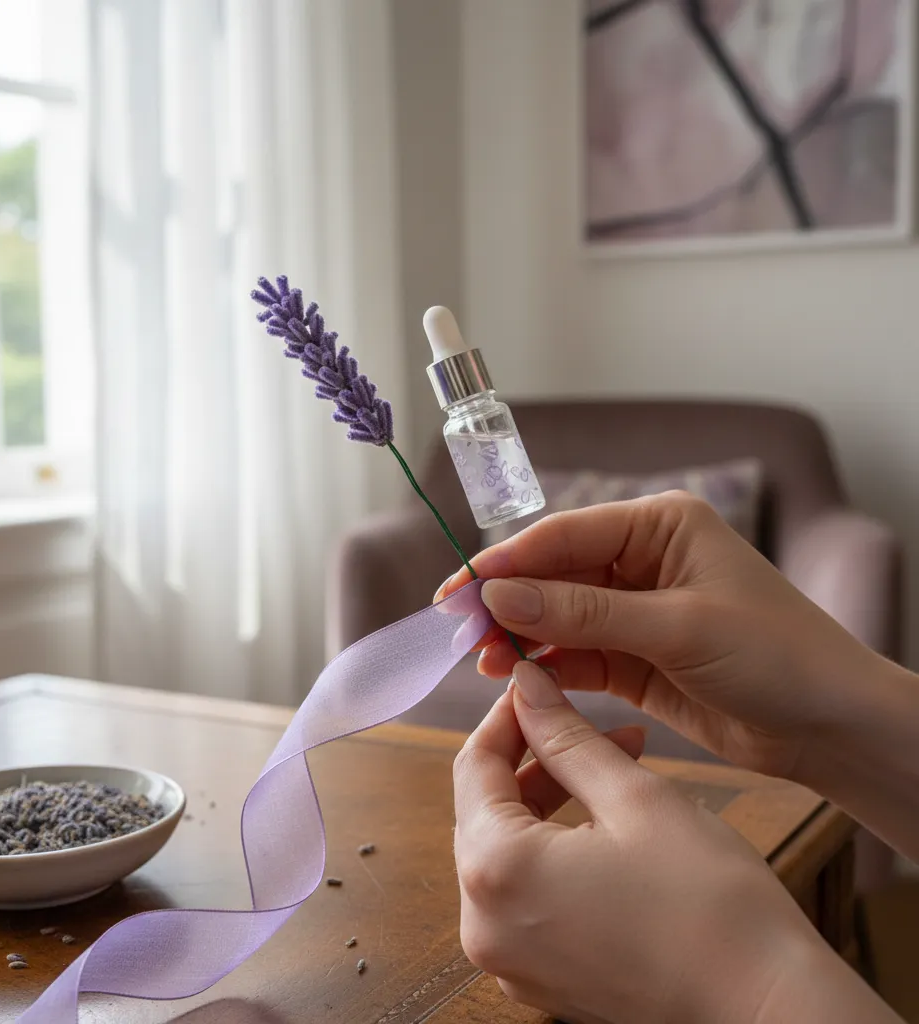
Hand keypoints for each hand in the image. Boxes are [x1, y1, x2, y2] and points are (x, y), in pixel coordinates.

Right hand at [437, 493, 882, 779]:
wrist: (830, 726)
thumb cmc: (774, 655)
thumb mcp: (677, 627)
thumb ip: (584, 611)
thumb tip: (500, 594)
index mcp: (659, 526)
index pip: (564, 535)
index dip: (507, 562)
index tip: (461, 589)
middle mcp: (642, 560)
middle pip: (553, 574)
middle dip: (507, 600)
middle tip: (458, 627)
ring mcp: (636, 610)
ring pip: (558, 616)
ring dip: (520, 635)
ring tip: (481, 658)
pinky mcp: (634, 657)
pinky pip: (576, 653)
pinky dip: (546, 665)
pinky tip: (514, 675)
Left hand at [453, 663, 839, 1023]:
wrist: (769, 1011)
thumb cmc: (711, 905)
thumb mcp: (634, 797)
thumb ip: (567, 737)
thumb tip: (526, 686)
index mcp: (496, 871)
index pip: (474, 766)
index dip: (508, 717)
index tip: (538, 688)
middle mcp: (485, 923)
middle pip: (485, 809)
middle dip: (536, 757)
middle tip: (591, 726)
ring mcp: (510, 959)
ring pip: (508, 849)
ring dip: (552, 799)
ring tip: (615, 766)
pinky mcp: (540, 977)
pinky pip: (527, 893)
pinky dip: (556, 849)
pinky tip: (608, 825)